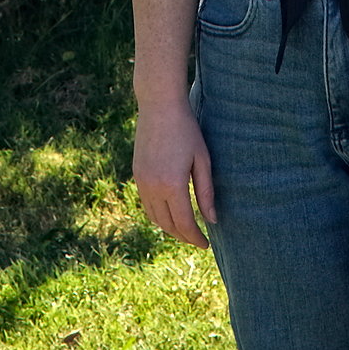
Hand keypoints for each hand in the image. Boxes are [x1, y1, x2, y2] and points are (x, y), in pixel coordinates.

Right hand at [133, 98, 215, 247]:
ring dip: (169, 227)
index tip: (206, 244)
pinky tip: (170, 211)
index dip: (195, 237)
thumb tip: (212, 220)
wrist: (159, 105)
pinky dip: (158, 214)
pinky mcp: (136, 174)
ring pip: (154, 217)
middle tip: (197, 239)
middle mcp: (153, 187)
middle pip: (167, 225)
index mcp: (172, 185)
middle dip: (183, 236)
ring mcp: (141, 181)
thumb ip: (206, 192)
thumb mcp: (202, 160)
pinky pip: (146, 204)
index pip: (184, 223)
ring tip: (185, 228)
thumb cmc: (186, 130)